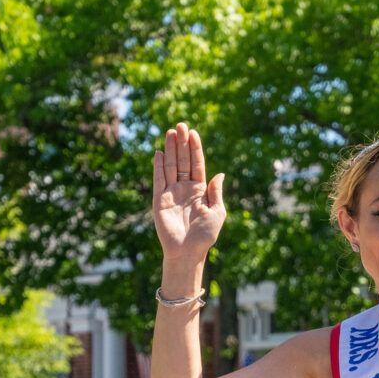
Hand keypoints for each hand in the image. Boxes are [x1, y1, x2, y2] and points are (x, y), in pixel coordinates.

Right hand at [150, 124, 226, 261]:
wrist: (188, 252)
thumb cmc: (205, 235)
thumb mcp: (217, 212)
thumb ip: (216, 192)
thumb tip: (220, 174)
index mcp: (199, 190)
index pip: (196, 164)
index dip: (195, 148)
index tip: (193, 133)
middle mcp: (184, 188)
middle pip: (182, 161)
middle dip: (182, 143)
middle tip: (180, 125)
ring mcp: (171, 193)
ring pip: (170, 166)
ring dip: (170, 149)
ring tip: (171, 132)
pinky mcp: (160, 200)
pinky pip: (159, 179)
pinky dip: (159, 166)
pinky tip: (160, 152)